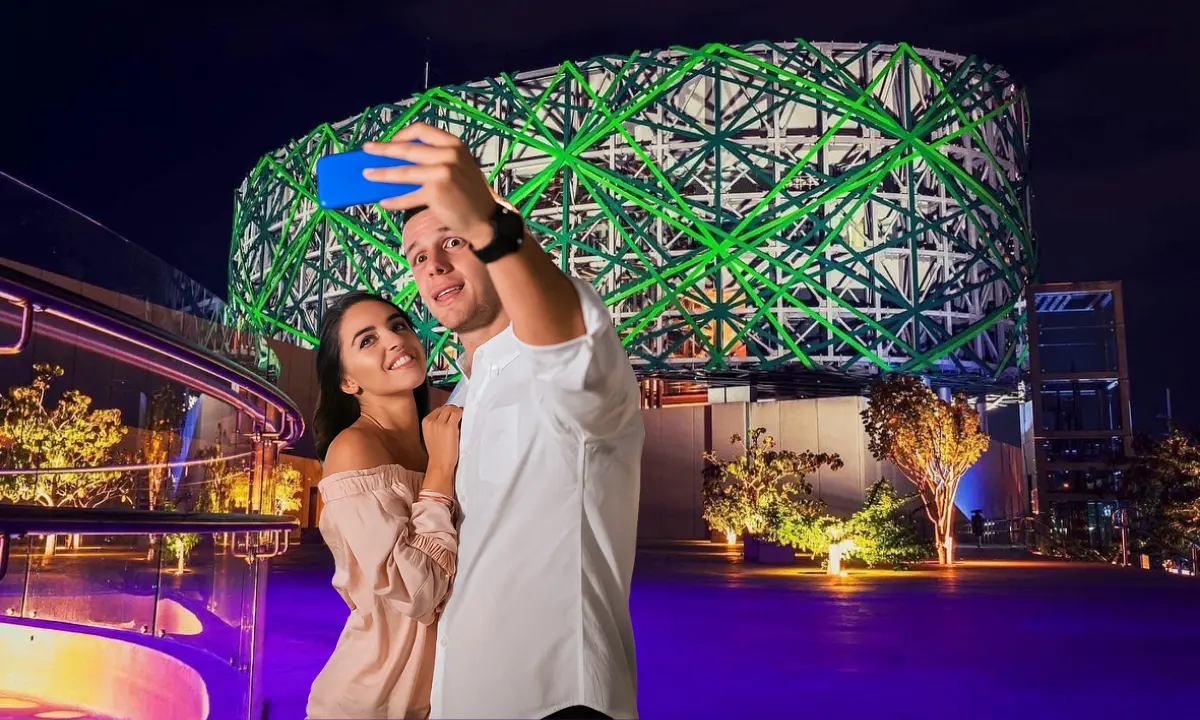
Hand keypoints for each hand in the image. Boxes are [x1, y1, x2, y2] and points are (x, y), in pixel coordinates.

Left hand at [363, 123, 496, 249]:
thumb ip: (436, 159)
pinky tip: (384, 202)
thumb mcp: (459, 167)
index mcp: (454, 145)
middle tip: (367, 149)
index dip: (402, 134)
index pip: (422, 130)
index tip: (390, 141)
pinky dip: (394, 200)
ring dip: (382, 174)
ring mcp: (442, 173)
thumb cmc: (468, 194)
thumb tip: (400, 160)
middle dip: (383, 149)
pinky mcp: (436, 192)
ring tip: (367, 175)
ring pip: (403, 172)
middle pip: (407, 149)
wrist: (484, 219)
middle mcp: (449, 155)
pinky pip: (408, 196)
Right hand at [422, 404, 462, 475]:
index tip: (453, 415)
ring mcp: (440, 423)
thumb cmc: (438, 452)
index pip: (439, 409)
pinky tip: (465, 420)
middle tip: (460, 417)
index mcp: (425, 422)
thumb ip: (437, 424)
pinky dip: (463, 414)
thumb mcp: (431, 434)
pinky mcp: (450, 427)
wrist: (440, 464)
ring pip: (452, 409)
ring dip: (458, 412)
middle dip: (454, 411)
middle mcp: (432, 421)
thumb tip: (449, 414)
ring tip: (462, 419)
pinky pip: (458, 413)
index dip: (448, 411)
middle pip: (446, 407)